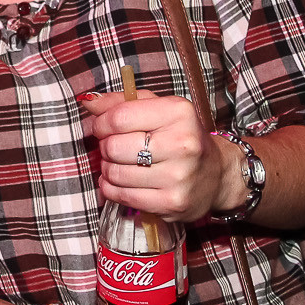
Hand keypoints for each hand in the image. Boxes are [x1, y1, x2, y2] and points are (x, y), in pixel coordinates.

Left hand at [80, 89, 235, 220]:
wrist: (216, 175)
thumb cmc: (181, 137)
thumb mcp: (158, 109)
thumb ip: (122, 102)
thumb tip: (88, 102)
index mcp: (178, 113)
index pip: (119, 118)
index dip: (101, 123)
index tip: (101, 126)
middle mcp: (182, 144)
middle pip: (114, 146)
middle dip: (105, 147)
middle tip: (113, 147)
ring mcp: (177, 177)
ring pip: (115, 173)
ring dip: (108, 169)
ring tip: (119, 164)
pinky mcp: (171, 203)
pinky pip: (122, 196)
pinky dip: (112, 189)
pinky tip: (121, 182)